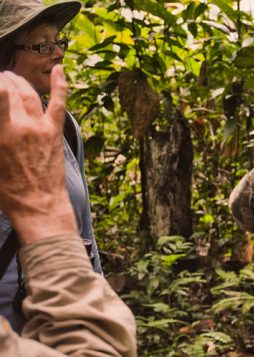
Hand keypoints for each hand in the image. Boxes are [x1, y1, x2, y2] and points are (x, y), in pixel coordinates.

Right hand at [0, 66, 76, 242]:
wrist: (40, 205)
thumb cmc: (8, 191)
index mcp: (0, 133)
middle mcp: (20, 125)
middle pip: (9, 88)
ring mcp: (40, 127)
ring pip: (28, 92)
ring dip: (17, 81)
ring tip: (9, 78)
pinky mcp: (55, 132)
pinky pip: (59, 103)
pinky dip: (61, 84)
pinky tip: (60, 69)